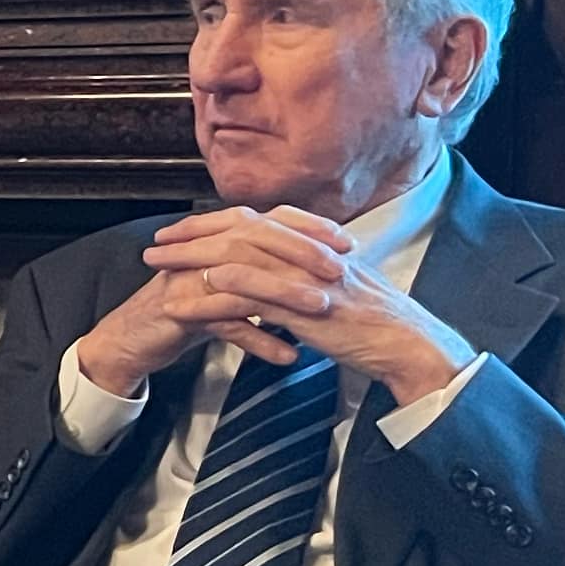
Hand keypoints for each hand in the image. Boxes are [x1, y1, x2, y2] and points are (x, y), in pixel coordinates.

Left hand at [70, 206, 475, 408]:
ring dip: (195, 259)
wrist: (409, 345)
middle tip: (156, 242)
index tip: (179, 229)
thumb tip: (267, 270)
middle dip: (193, 235)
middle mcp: (311, 252)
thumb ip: (301, 272)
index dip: (213, 222)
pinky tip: (200, 287)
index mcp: (316, 244)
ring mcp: (310, 277)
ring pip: (243, 256)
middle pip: (241, 231)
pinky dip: (226, 290)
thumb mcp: (333, 286)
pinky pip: (262, 294)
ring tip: (160, 265)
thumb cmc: (371, 322)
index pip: (255, 220)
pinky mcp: (312, 308)